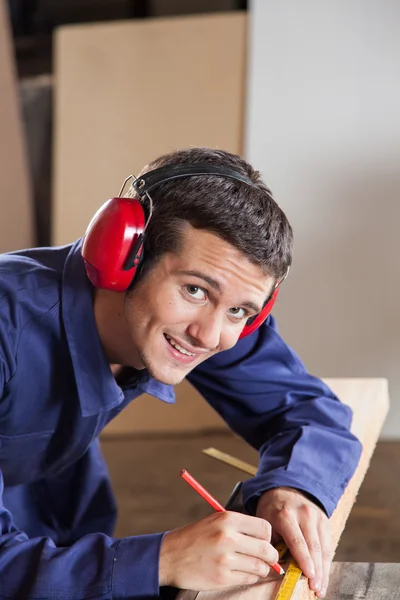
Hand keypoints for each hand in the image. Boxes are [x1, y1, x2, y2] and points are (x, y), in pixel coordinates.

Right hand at [159, 511, 278, 589]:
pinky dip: (249, 576)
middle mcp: (228, 537)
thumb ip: (239, 526)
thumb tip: (264, 537)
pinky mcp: (222, 577)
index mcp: (227, 519)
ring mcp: (225, 559)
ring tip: (254, 565)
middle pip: (267, 549)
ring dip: (261, 568)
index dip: (267, 536)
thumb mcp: (215, 521)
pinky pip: (248, 578)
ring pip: (260, 566)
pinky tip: (241, 571)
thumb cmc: (194, 537)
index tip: (264, 541)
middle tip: (269, 558)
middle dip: (271, 556)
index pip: (264, 528)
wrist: (170, 556)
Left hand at [256, 487, 331, 597]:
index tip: (309, 575)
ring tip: (320, 588)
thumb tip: (278, 568)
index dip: (304, 560)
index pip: (297, 540)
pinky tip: (323, 576)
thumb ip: (271, 543)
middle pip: (313, 546)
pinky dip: (326, 563)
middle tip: (315, 588)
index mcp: (285, 514)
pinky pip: (328, 545)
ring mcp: (317, 516)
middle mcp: (304, 514)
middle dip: (316, 570)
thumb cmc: (272, 509)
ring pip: (323, 547)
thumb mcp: (265, 522)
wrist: (286, 489)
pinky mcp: (325, 521)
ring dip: (323, 570)